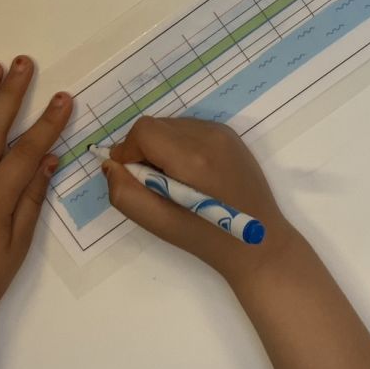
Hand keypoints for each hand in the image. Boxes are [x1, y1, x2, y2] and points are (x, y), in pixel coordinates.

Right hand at [105, 117, 369, 368]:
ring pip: (172, 125)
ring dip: (161, 146)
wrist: (259, 242)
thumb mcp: (159, 223)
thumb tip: (110, 164)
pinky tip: (189, 173)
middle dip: (143, 150)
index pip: (143, 131)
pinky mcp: (231, 136)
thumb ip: (126, 193)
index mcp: (192, 158)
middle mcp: (209, 136)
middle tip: (150, 183)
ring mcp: (223, 133)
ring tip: (171, 180)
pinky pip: (191, 128)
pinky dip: (179, 145)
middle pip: (156, 126)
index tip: (130, 177)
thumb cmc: (206, 238)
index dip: (128, 152)